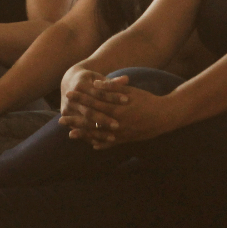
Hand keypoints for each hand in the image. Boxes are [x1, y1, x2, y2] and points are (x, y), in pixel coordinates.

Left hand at [59, 76, 179, 149]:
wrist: (165, 116)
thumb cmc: (147, 100)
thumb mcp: (130, 90)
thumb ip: (111, 88)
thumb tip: (95, 83)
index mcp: (117, 108)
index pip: (94, 102)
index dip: (80, 98)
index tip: (68, 94)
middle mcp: (117, 123)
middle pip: (92, 121)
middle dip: (76, 119)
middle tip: (60, 119)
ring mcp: (122, 133)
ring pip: (99, 135)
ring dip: (84, 134)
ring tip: (70, 134)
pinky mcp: (127, 139)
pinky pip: (111, 143)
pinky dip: (101, 144)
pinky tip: (92, 144)